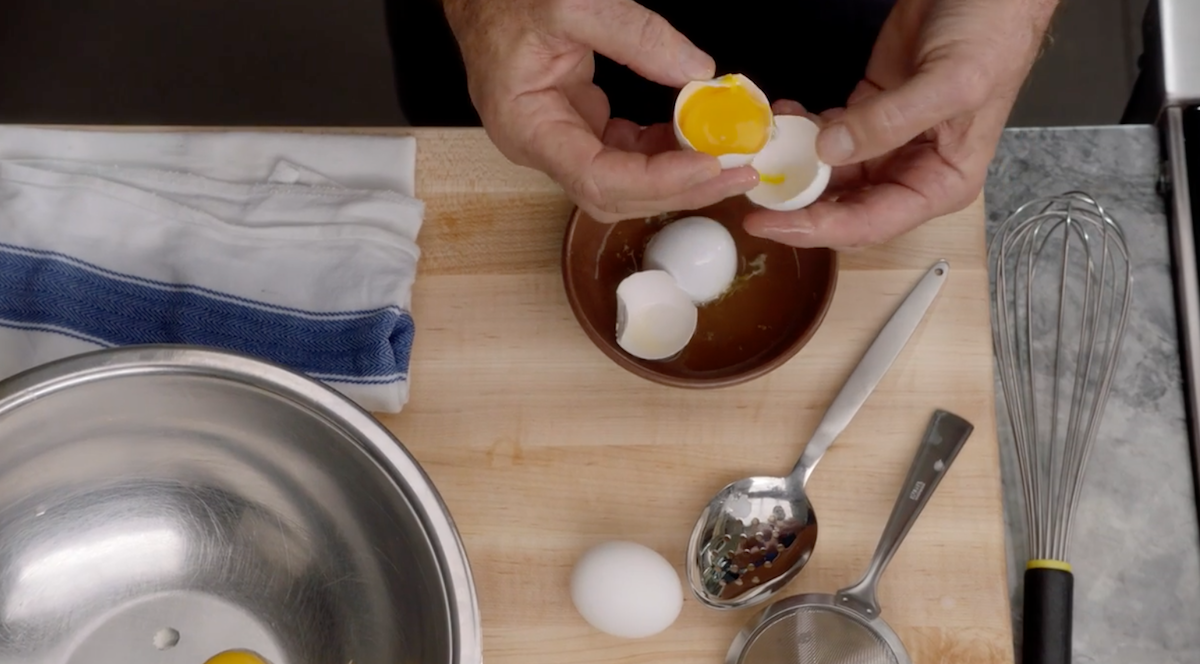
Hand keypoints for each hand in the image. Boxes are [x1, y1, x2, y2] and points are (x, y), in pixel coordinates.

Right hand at [443, 0, 759, 222]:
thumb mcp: (572, 0)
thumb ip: (636, 35)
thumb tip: (696, 72)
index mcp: (526, 126)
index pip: (598, 179)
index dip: (658, 181)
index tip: (710, 165)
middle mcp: (540, 146)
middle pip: (615, 195)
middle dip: (679, 189)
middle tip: (737, 174)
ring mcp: (559, 140)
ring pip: (624, 183)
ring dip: (678, 176)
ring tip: (729, 161)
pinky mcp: (576, 127)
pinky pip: (625, 154)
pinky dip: (664, 150)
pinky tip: (698, 137)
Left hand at [743, 0, 1058, 249]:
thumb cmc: (991, 36)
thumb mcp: (950, 83)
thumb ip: (890, 122)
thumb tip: (830, 151)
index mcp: (942, 182)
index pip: (872, 224)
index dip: (818, 229)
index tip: (769, 223)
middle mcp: (912, 171)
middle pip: (843, 207)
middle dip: (796, 204)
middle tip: (749, 194)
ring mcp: (886, 143)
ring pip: (828, 173)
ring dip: (792, 166)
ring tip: (758, 153)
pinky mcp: (867, 113)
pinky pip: (824, 134)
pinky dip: (800, 129)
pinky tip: (781, 118)